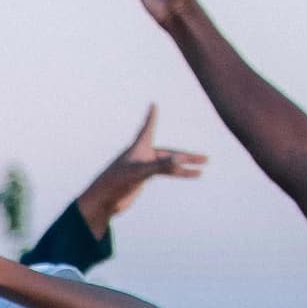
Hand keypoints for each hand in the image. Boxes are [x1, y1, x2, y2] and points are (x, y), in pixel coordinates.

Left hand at [70, 105, 208, 234]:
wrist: (102, 202)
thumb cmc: (115, 183)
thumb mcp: (139, 173)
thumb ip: (159, 166)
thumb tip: (178, 161)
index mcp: (138, 149)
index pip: (148, 128)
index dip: (151, 117)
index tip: (153, 105)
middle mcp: (142, 156)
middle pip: (169, 153)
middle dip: (187, 157)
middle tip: (205, 159)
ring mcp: (142, 167)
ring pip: (168, 165)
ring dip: (184, 168)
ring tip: (201, 172)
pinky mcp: (141, 179)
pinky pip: (163, 173)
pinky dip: (175, 174)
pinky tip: (185, 175)